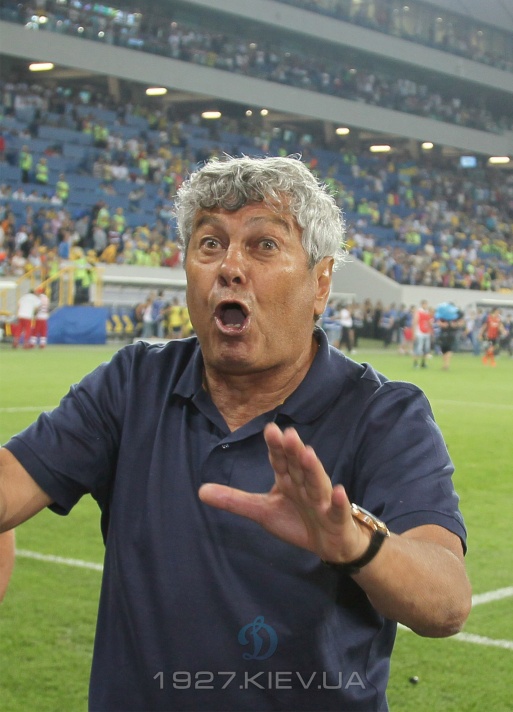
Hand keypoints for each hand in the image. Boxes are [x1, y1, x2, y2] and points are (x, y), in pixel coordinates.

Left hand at [198, 423, 370, 562]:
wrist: (329, 543)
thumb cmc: (297, 520)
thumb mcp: (262, 511)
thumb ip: (234, 500)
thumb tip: (200, 491)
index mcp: (288, 480)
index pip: (280, 461)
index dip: (276, 447)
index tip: (270, 429)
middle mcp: (305, 485)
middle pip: (298, 466)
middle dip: (293, 451)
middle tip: (288, 434)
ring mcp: (322, 500)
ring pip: (317, 483)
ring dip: (313, 469)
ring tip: (307, 454)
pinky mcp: (336, 518)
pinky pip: (338, 509)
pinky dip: (339, 502)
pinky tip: (340, 491)